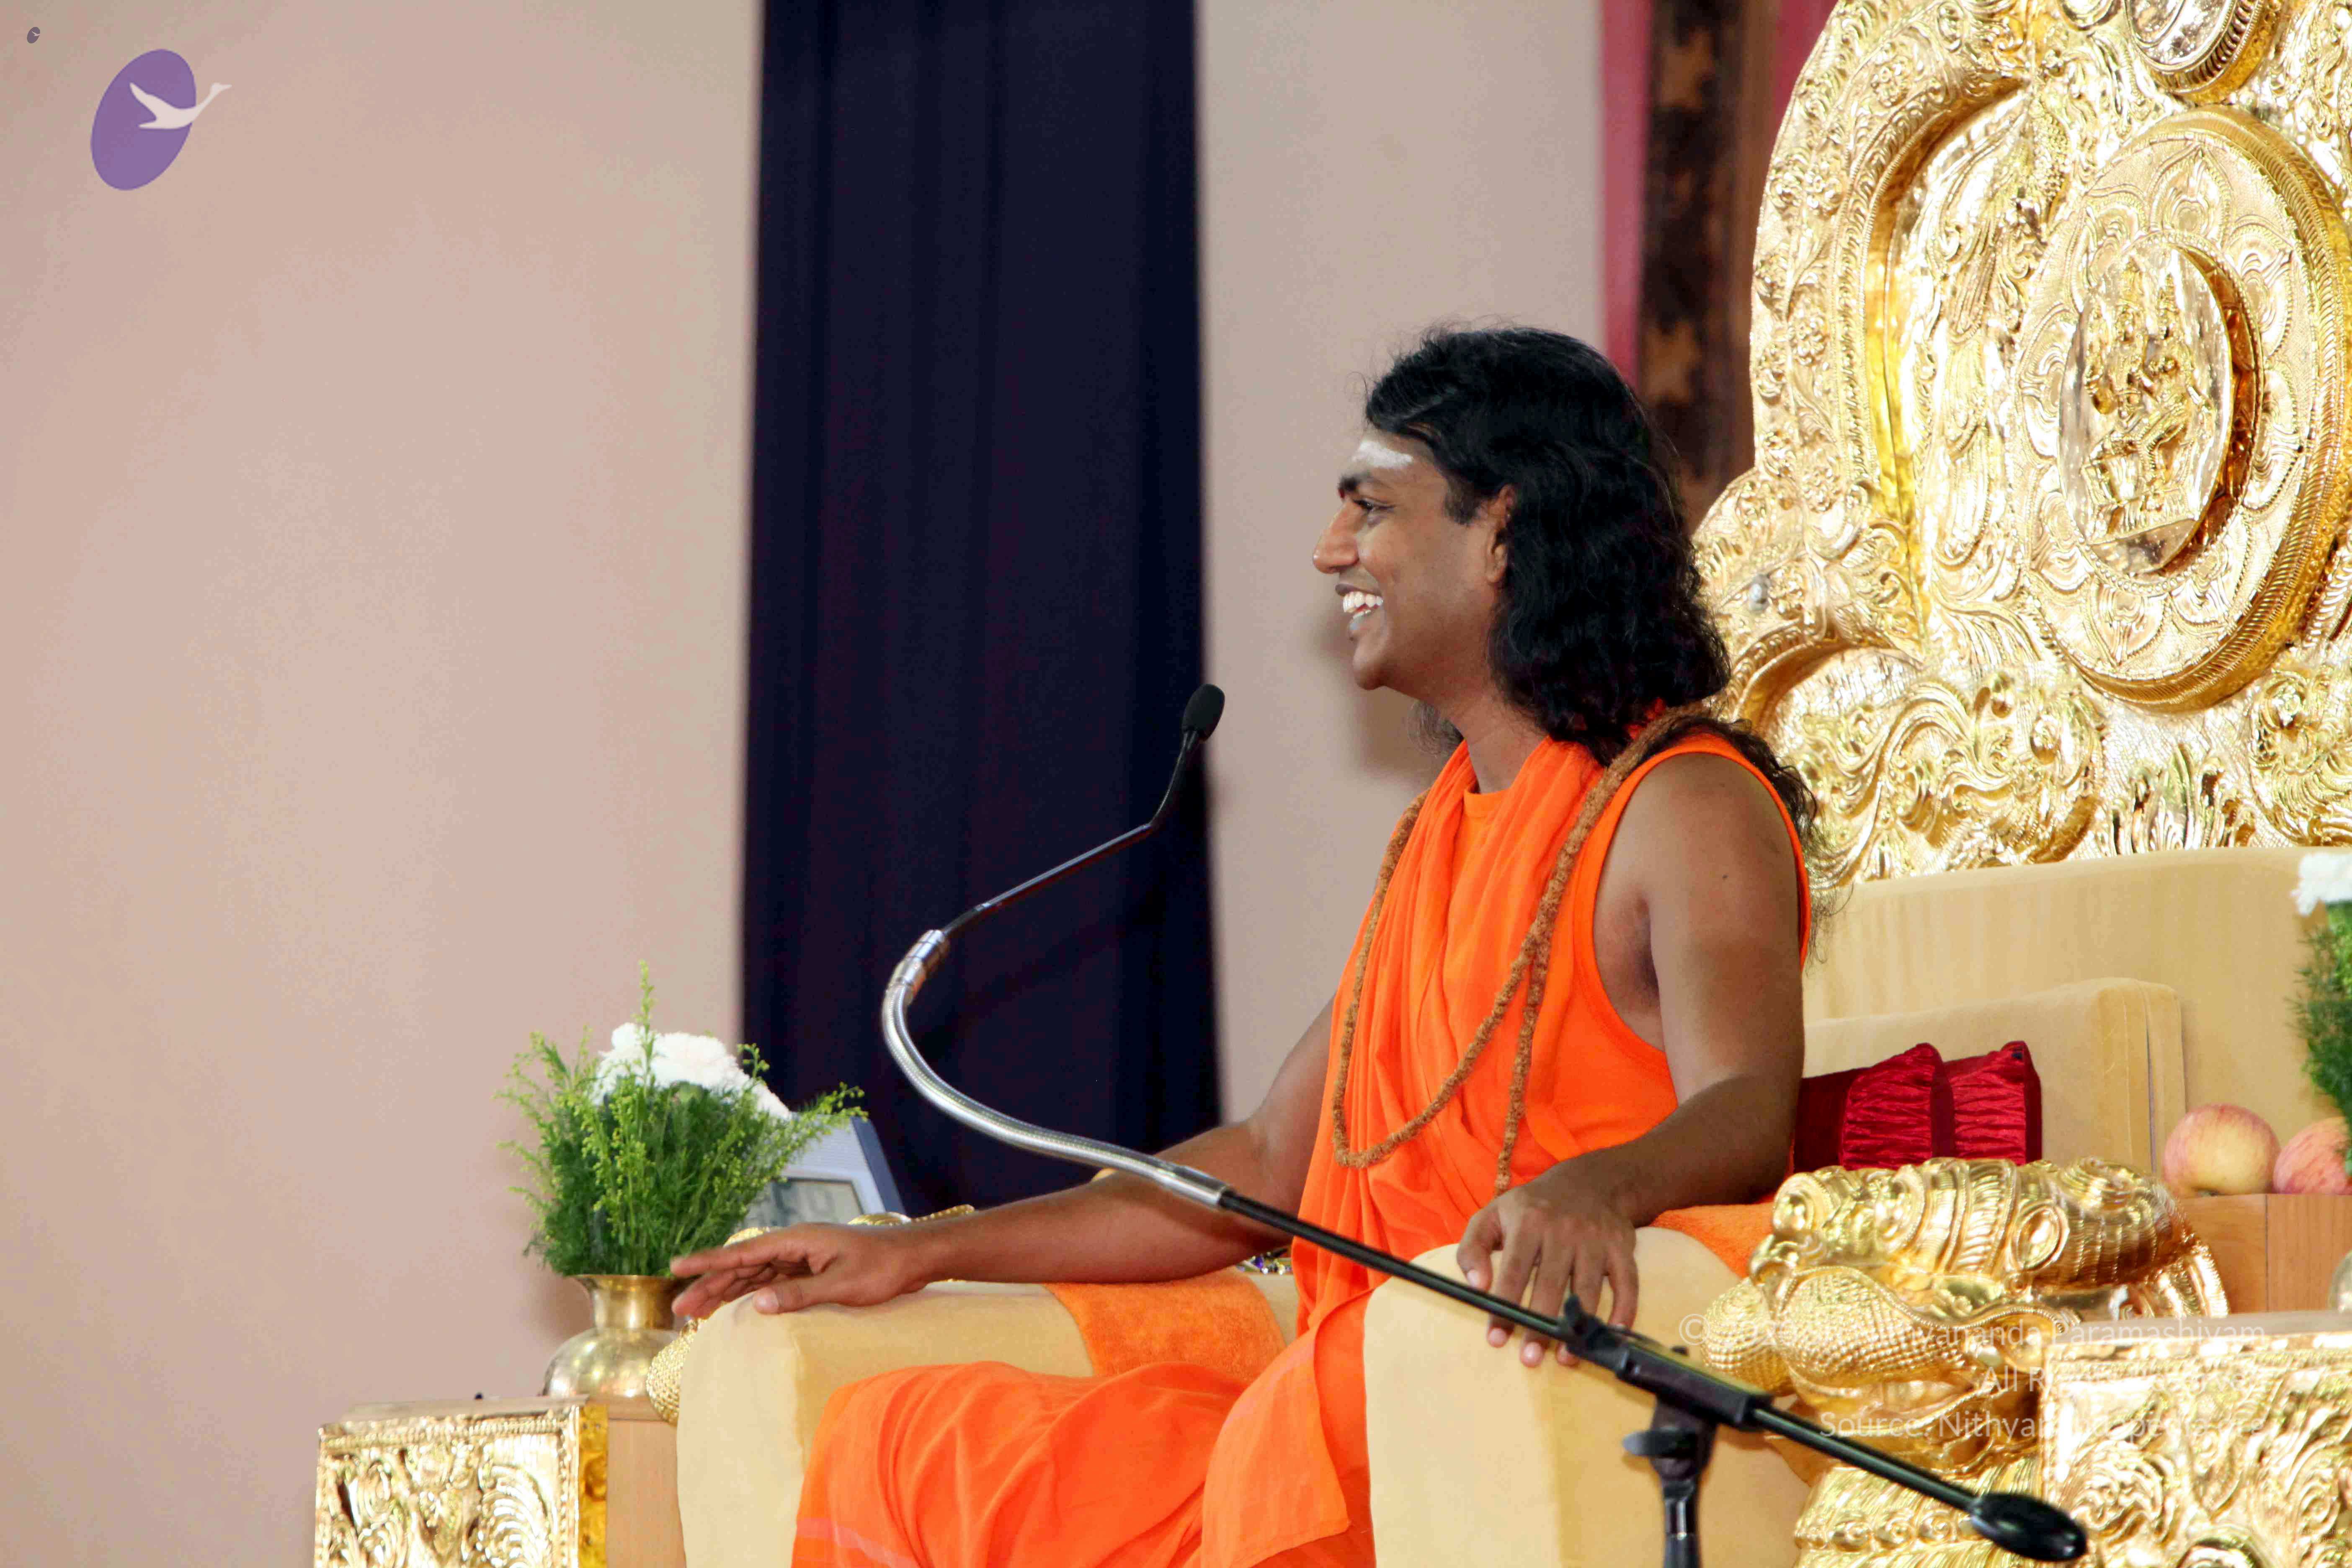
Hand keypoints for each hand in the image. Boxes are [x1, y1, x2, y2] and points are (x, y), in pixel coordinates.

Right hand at [669, 1224, 928, 1320]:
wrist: (914, 1258)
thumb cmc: (883, 1268)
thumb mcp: (842, 1285)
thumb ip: (799, 1296)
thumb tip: (757, 1304)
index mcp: (798, 1240)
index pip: (744, 1252)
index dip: (709, 1262)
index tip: (676, 1266)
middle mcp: (796, 1246)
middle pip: (744, 1266)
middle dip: (710, 1285)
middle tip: (679, 1309)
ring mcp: (803, 1257)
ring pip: (755, 1275)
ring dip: (728, 1292)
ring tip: (697, 1312)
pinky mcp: (813, 1270)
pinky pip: (773, 1282)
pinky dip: (752, 1294)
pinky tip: (738, 1307)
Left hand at [1455, 1163, 1637, 1366]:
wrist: (1588, 1181)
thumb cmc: (1531, 1207)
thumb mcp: (1492, 1215)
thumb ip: (1472, 1248)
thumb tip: (1477, 1286)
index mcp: (1528, 1222)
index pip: (1513, 1271)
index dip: (1504, 1306)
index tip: (1496, 1339)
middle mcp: (1563, 1229)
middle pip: (1550, 1284)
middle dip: (1540, 1325)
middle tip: (1530, 1358)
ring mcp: (1595, 1238)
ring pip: (1587, 1289)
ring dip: (1577, 1327)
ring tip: (1566, 1358)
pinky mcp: (1621, 1247)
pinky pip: (1626, 1283)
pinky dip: (1623, 1311)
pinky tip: (1610, 1335)